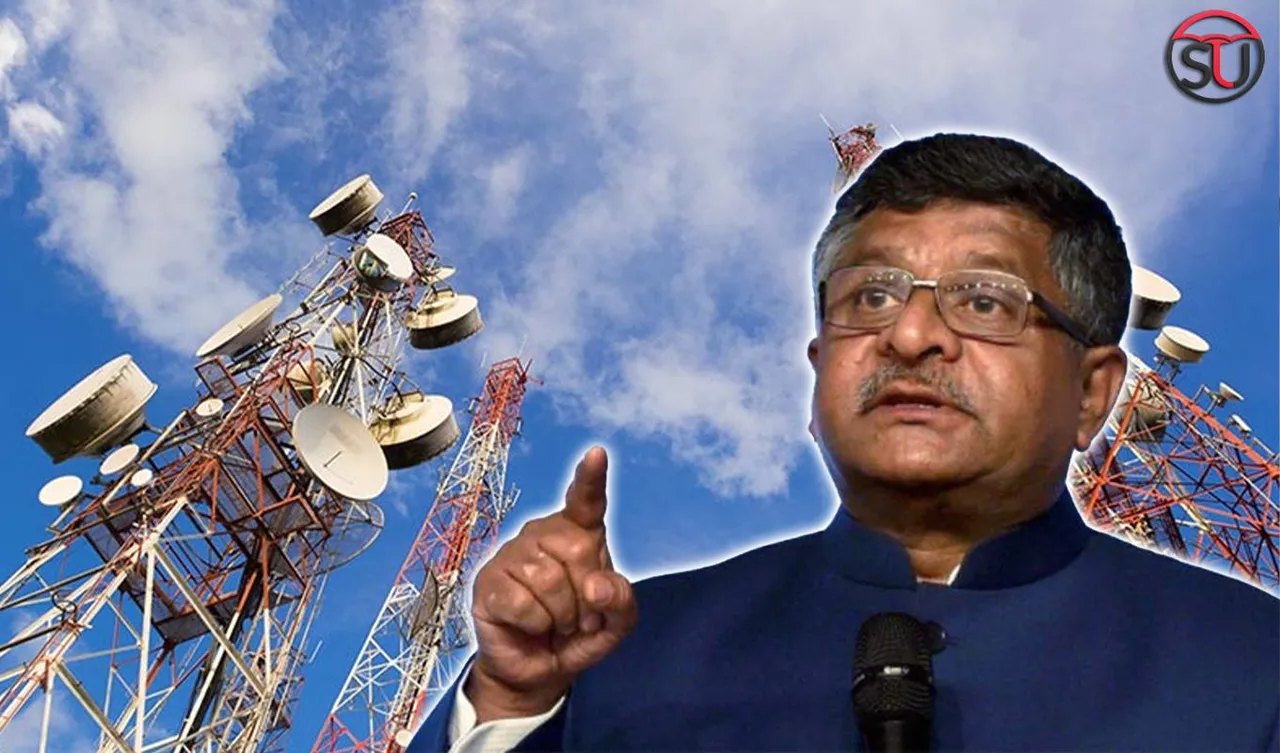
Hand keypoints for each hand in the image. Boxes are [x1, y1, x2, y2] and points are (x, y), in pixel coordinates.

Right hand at [466, 447, 636, 721]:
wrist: (542, 669)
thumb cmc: (578, 634)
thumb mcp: (616, 623)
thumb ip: (621, 601)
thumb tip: (596, 585)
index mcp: (578, 533)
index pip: (585, 500)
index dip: (591, 477)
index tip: (597, 454)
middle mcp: (542, 534)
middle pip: (577, 549)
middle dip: (586, 595)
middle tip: (581, 617)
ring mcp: (512, 555)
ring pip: (548, 578)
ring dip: (562, 614)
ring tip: (556, 623)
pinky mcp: (489, 582)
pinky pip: (522, 601)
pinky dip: (536, 623)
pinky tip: (530, 625)